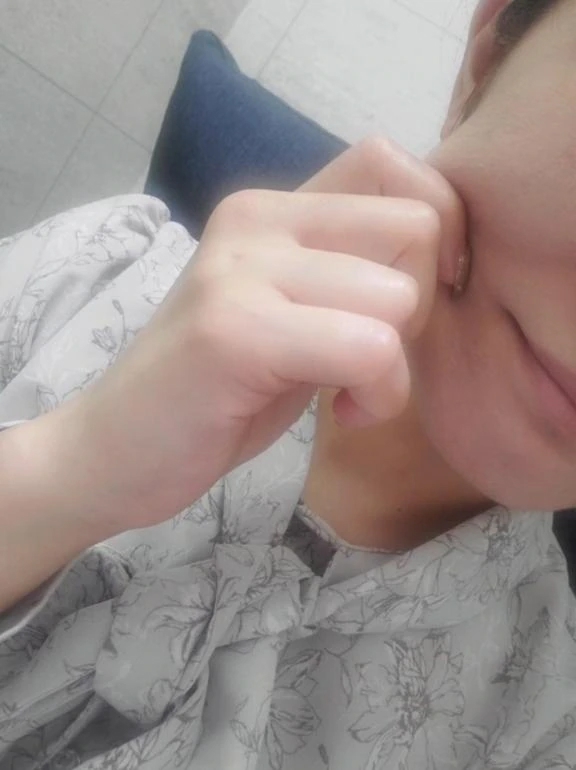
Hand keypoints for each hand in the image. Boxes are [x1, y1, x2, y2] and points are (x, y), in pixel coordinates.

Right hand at [45, 138, 465, 537]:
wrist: (116, 451)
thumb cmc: (218, 393)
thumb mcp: (293, 315)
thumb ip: (350, 273)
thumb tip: (444, 251)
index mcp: (272, 208)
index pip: (395, 167)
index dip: (435, 236)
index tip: (404, 305)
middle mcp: (256, 218)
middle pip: (417, 229)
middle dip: (415, 310)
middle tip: (364, 358)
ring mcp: (241, 269)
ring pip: (400, 296)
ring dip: (392, 365)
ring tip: (343, 392)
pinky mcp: (235, 329)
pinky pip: (371, 347)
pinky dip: (376, 395)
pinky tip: (340, 414)